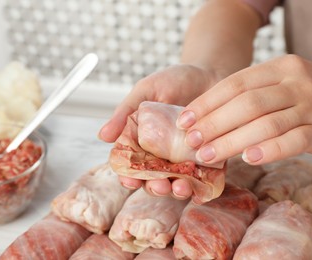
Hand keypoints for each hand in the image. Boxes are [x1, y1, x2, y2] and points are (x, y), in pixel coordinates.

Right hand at [99, 64, 220, 197]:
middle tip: (160, 185)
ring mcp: (186, 159)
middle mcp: (163, 155)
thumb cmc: (174, 80)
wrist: (207, 73)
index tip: (130, 180)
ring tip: (181, 187)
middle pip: (155, 180)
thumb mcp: (146, 91)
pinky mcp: (209, 159)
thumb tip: (102, 136)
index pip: (133, 166)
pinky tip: (201, 190)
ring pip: (178, 183)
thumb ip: (124, 114)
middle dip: (156, 187)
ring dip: (178, 191)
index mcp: (144, 143)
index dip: (129, 176)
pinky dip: (202, 189)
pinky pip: (205, 180)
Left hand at [177, 55, 311, 165]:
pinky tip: (248, 158)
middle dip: (214, 124)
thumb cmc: (303, 94)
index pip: (235, 83)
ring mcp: (311, 105)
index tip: (185, 120)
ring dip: (233, 141)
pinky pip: (293, 141)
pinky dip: (269, 150)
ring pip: (266, 124)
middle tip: (191, 141)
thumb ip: (248, 95)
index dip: (207, 103)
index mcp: (278, 67)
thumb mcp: (278, 82)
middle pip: (247, 104)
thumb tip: (204, 119)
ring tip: (208, 155)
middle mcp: (295, 83)